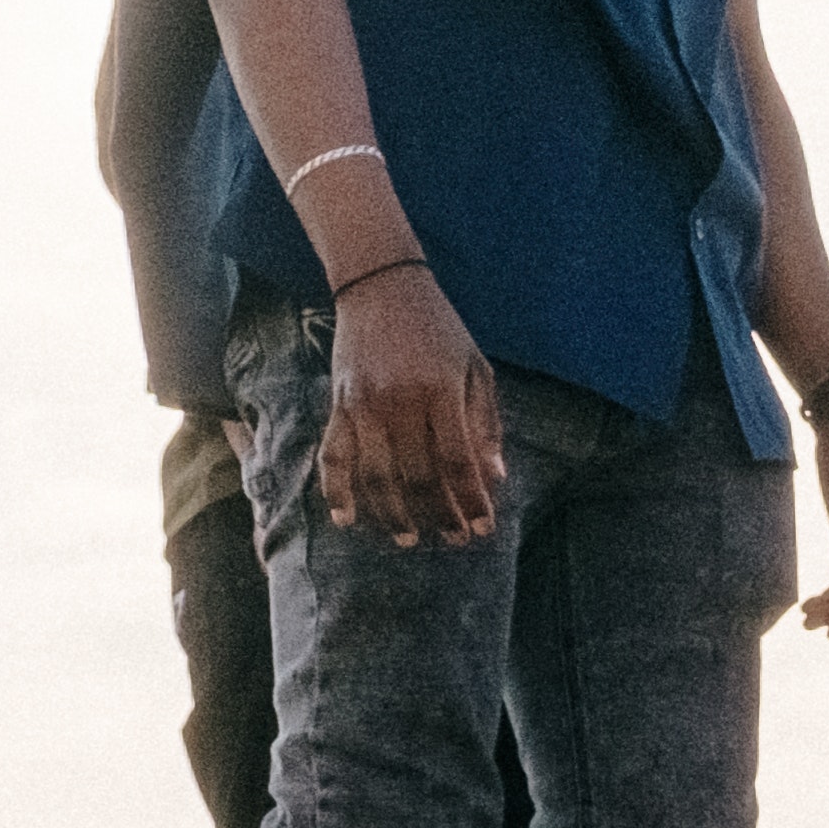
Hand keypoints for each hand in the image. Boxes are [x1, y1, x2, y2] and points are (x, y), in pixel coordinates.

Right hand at [319, 272, 502, 544]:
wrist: (381, 287)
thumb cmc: (439, 328)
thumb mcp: (476, 367)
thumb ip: (486, 422)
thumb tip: (494, 476)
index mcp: (440, 391)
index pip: (457, 461)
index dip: (470, 500)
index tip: (482, 529)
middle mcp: (398, 401)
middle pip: (418, 476)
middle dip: (438, 515)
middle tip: (453, 540)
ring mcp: (363, 405)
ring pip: (376, 476)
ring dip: (392, 514)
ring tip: (408, 538)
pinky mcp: (338, 405)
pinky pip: (334, 456)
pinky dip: (337, 490)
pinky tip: (348, 519)